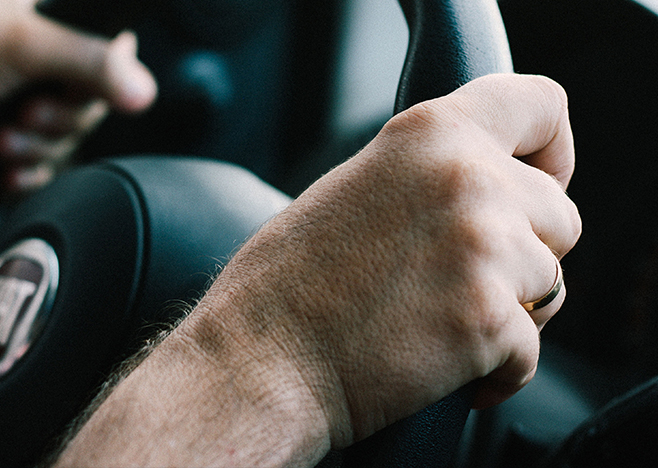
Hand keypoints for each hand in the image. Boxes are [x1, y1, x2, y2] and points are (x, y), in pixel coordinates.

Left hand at [0, 0, 156, 194]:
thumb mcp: (19, 45)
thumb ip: (88, 61)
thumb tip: (144, 89)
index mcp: (45, 20)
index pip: (109, 50)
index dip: (100, 79)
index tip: (73, 89)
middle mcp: (37, 59)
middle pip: (90, 103)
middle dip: (58, 121)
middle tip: (26, 114)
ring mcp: (21, 98)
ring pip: (66, 139)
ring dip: (37, 149)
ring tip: (1, 141)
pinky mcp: (8, 136)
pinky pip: (44, 165)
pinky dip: (28, 172)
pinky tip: (5, 169)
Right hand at [55, 74, 580, 466]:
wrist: (258, 360)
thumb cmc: (288, 283)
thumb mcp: (356, 187)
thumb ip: (428, 176)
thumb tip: (485, 195)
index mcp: (429, 134)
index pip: (541, 106)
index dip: (550, 151)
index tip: (538, 183)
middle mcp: (467, 180)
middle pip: (559, 214)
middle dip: (525, 251)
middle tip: (467, 279)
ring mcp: (483, 250)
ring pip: (551, 284)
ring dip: (512, 309)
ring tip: (444, 322)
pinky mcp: (489, 322)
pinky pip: (531, 350)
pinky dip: (497, 367)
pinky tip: (446, 365)